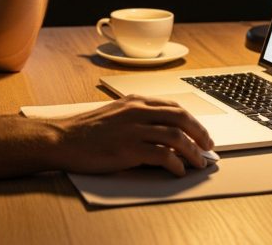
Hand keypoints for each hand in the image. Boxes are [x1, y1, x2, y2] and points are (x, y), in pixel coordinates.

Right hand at [52, 95, 214, 176]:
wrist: (63, 138)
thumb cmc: (86, 130)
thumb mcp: (115, 114)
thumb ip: (138, 118)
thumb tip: (163, 133)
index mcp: (135, 101)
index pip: (173, 106)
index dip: (192, 120)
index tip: (201, 132)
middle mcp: (137, 111)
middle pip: (180, 118)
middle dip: (200, 133)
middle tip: (208, 146)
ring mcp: (133, 129)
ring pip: (176, 136)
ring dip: (193, 151)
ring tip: (199, 162)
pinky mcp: (128, 149)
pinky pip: (162, 155)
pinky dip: (175, 164)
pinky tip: (178, 170)